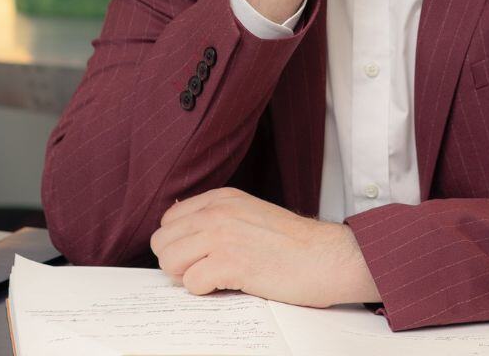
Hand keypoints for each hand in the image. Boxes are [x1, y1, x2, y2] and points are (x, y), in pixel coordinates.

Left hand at [150, 188, 378, 306]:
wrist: (326, 256)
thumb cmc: (293, 243)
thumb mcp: (250, 213)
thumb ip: (218, 217)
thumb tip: (183, 234)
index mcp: (221, 198)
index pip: (169, 220)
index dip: (179, 243)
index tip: (199, 255)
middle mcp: (217, 212)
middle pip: (162, 242)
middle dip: (177, 262)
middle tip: (204, 270)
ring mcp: (222, 236)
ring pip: (169, 261)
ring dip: (187, 276)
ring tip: (215, 277)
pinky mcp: (230, 263)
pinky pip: (191, 282)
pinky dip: (204, 290)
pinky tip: (227, 285)